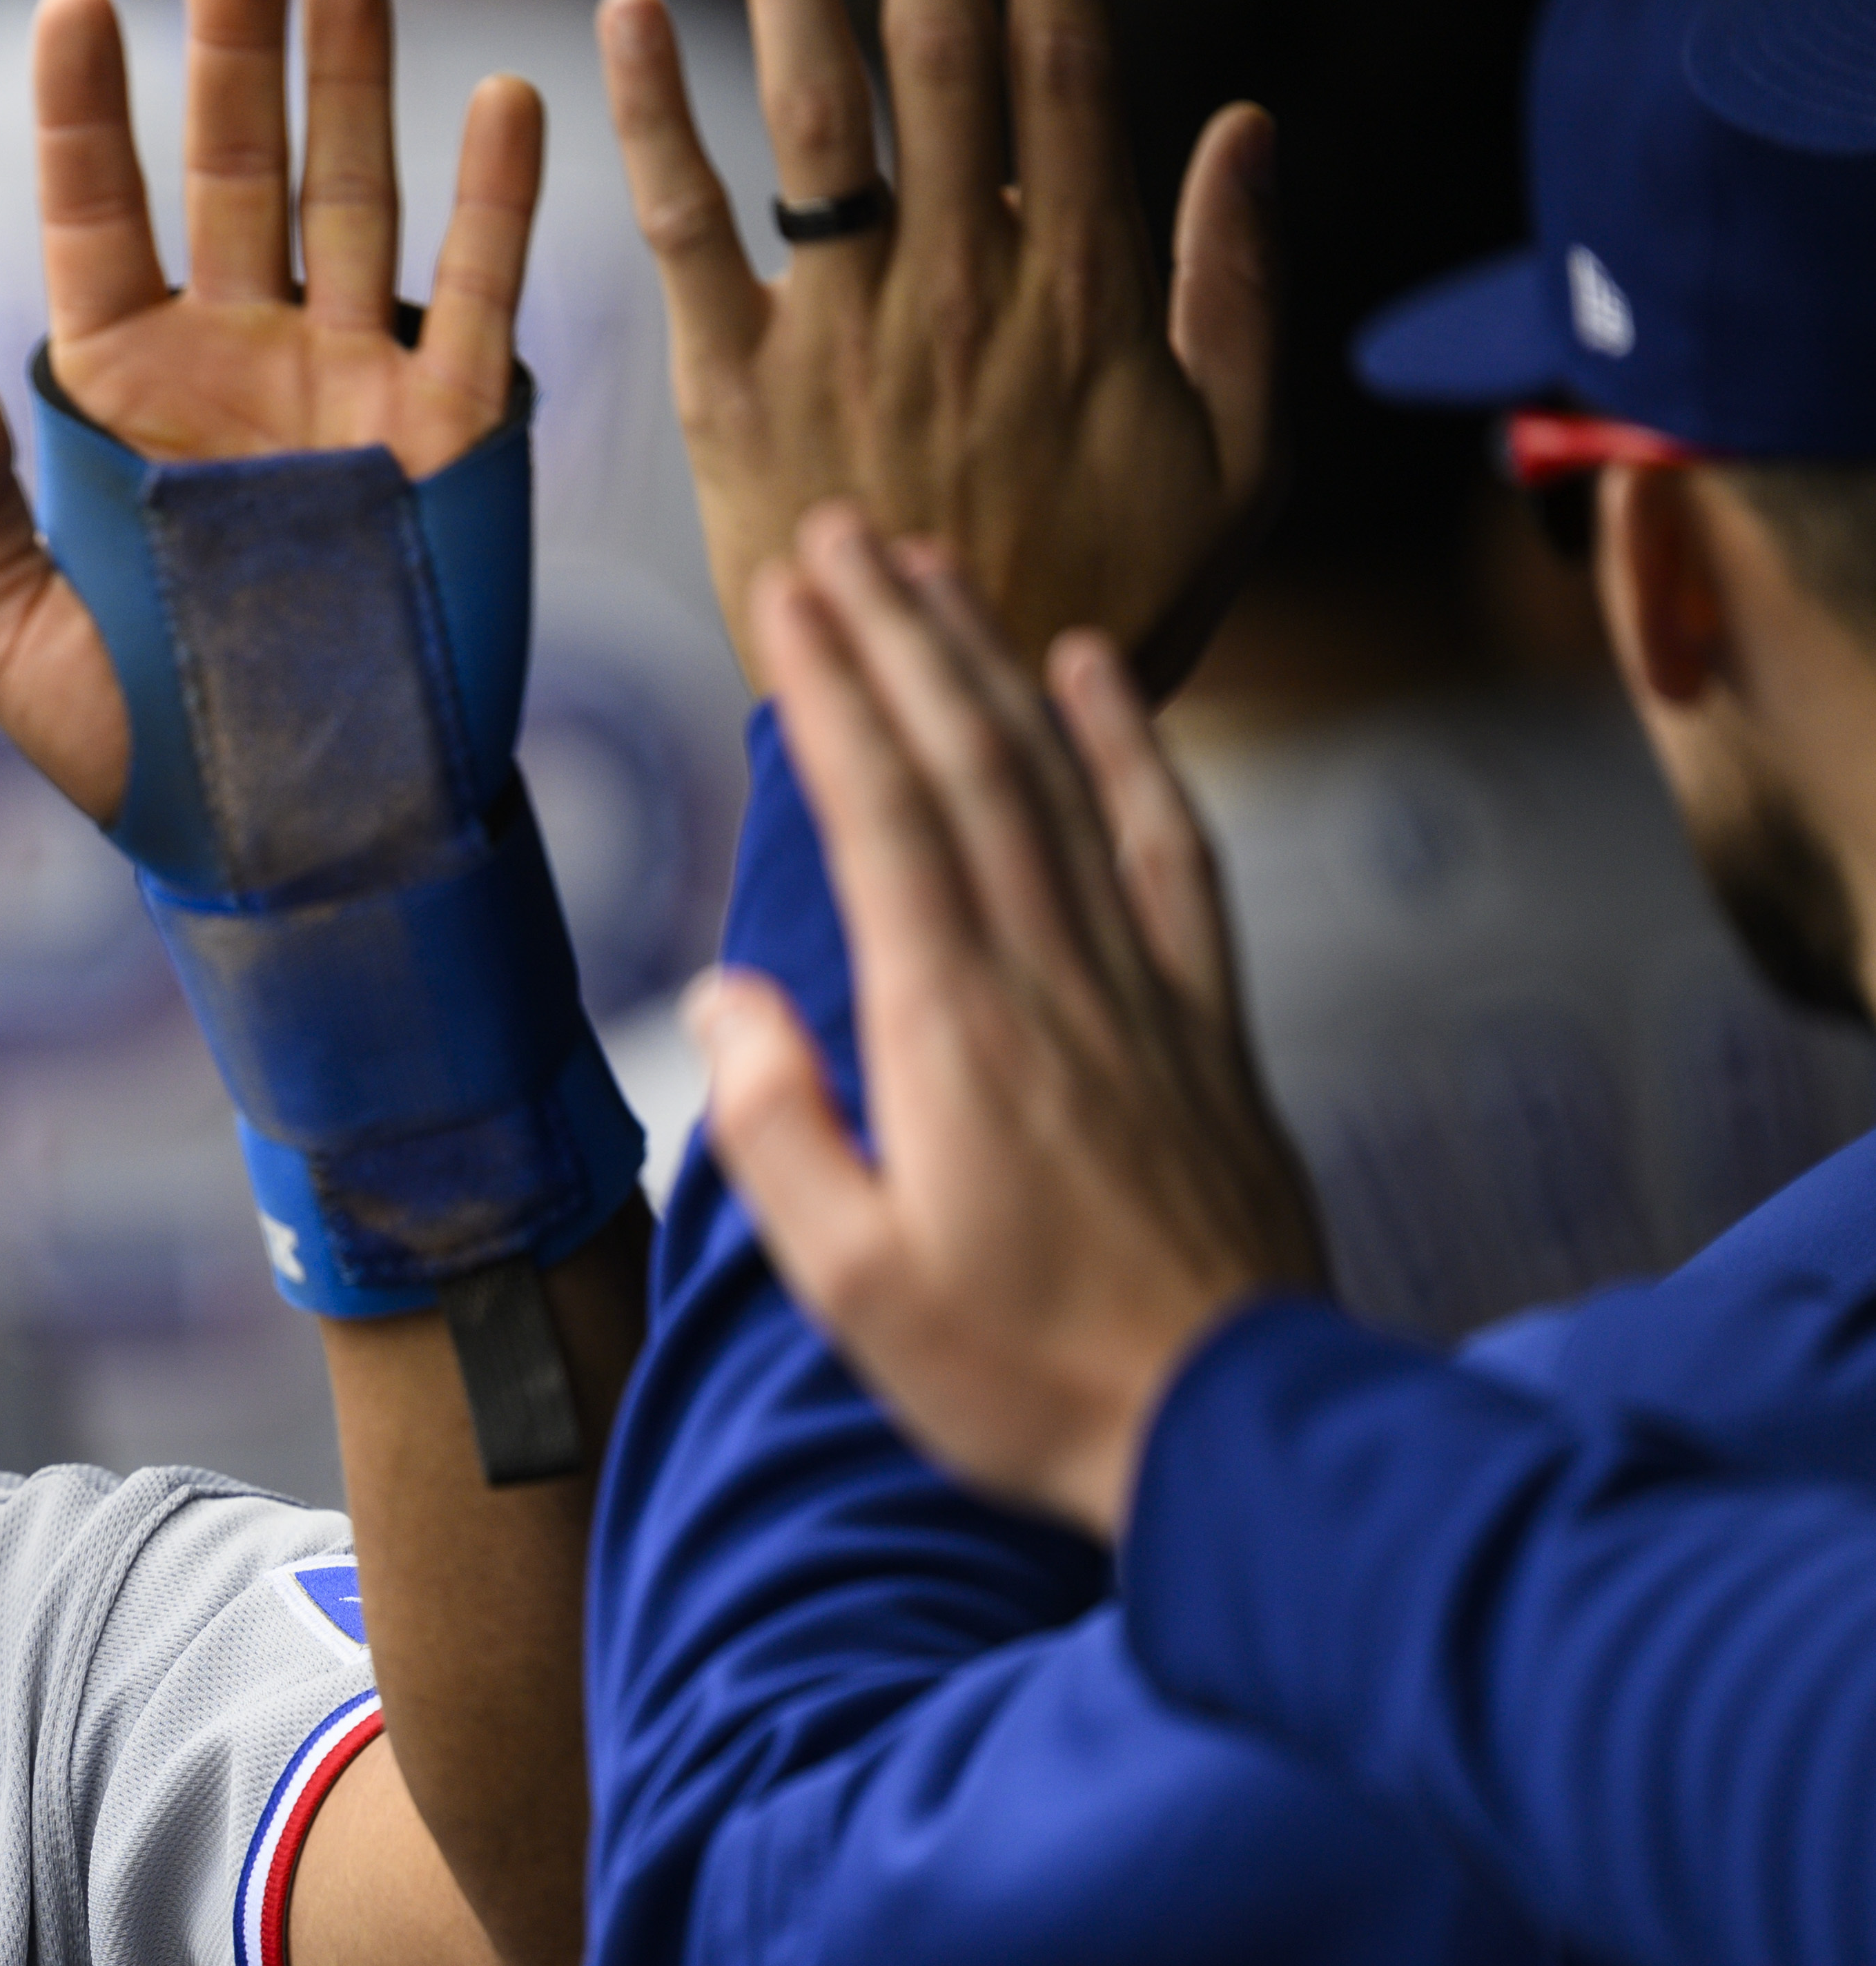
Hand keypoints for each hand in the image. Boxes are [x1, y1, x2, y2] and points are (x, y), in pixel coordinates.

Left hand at [0, 0, 540, 818]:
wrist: (284, 844)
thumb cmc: (135, 752)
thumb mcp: (5, 639)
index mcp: (122, 390)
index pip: (96, 215)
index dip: (87, 109)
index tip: (79, 2)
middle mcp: (238, 361)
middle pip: (238, 163)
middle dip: (239, 40)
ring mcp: (351, 383)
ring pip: (355, 193)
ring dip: (359, 77)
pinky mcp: (451, 431)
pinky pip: (480, 291)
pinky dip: (497, 199)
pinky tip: (504, 100)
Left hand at [602, 0, 1274, 691]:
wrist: (967, 736)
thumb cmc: (1109, 600)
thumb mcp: (1232, 460)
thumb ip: (1238, 290)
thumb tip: (1246, 124)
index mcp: (1081, 288)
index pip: (1069, 65)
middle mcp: (963, 287)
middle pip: (947, 56)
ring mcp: (845, 337)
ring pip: (819, 119)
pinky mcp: (735, 396)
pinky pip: (688, 238)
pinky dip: (653, 123)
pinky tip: (624, 17)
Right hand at [691, 504, 1329, 1539]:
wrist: (1233, 1428)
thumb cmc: (1025, 1375)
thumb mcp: (854, 1284)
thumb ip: (782, 1130)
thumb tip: (731, 998)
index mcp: (949, 1032)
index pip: (881, 818)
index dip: (831, 693)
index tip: (785, 596)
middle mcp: (1049, 977)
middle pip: (966, 764)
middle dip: (894, 637)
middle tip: (835, 537)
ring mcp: (1139, 988)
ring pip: (1056, 779)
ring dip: (989, 661)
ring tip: (932, 566)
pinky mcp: (1204, 1019)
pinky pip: (1166, 848)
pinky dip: (1130, 746)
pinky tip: (1094, 671)